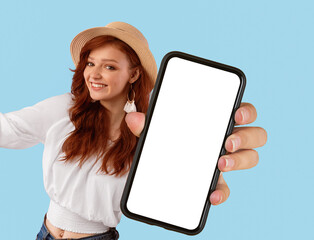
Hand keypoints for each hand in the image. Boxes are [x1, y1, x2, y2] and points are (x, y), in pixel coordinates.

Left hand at [125, 102, 267, 204]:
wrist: (159, 168)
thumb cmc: (168, 140)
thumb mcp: (157, 131)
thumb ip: (148, 125)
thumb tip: (134, 118)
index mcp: (218, 121)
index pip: (243, 111)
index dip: (246, 110)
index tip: (236, 113)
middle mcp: (228, 139)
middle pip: (255, 134)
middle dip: (246, 136)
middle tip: (228, 142)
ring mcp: (225, 161)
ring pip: (250, 158)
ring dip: (241, 160)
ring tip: (221, 163)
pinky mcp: (216, 182)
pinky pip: (227, 188)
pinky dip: (222, 192)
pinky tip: (212, 195)